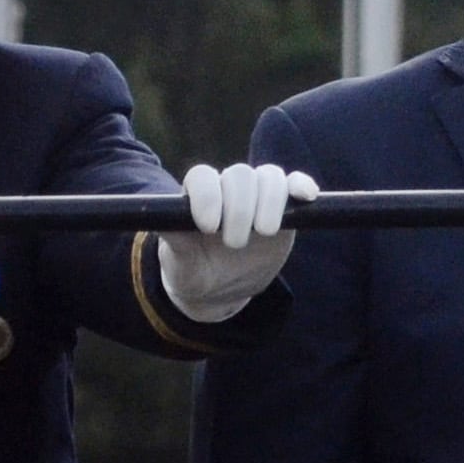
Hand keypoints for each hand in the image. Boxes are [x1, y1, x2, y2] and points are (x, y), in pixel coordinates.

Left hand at [158, 162, 319, 322]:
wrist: (220, 287)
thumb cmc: (193, 269)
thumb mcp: (178, 260)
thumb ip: (172, 237)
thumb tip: (157, 218)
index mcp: (199, 195)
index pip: (203, 177)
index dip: (208, 196)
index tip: (208, 228)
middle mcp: (228, 189)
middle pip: (240, 175)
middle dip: (240, 208)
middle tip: (235, 244)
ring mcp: (258, 196)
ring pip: (270, 176)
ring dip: (270, 201)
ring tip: (264, 231)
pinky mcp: (285, 208)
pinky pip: (294, 185)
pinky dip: (301, 185)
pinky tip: (306, 196)